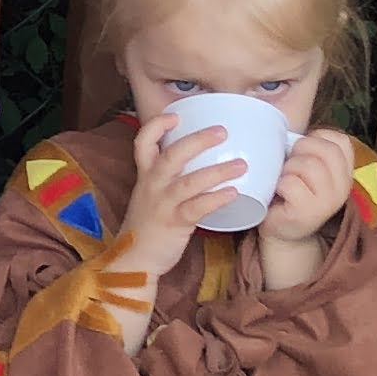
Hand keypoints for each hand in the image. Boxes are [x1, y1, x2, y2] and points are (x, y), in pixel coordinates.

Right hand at [114, 111, 251, 277]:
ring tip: (241, 165)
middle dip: (198, 140)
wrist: (134, 260)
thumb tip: (201, 162)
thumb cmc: (148, 226)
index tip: (176, 116)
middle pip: (172, 155)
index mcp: (145, 176)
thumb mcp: (150, 196)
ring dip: (217, 171)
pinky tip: (234, 194)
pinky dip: (216, 199)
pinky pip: (197, 208)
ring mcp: (162, 204)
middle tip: (223, 132)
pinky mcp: (174, 223)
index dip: (157, 125)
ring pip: (190, 181)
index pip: (142, 142)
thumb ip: (169, 179)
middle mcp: (152, 185)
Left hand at [250, 129, 360, 259]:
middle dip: (299, 152)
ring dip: (287, 170)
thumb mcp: (308, 166)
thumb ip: (312, 148)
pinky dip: (278, 186)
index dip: (315, 139)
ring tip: (285, 183)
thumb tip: (289, 122)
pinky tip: (279, 195)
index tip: (304, 152)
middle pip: (322, 150)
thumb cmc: (292, 192)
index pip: (339, 140)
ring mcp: (328, 201)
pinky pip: (290, 183)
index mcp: (346, 171)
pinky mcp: (308, 213)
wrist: (283, 230)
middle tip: (290, 167)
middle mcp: (343, 186)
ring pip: (306, 165)